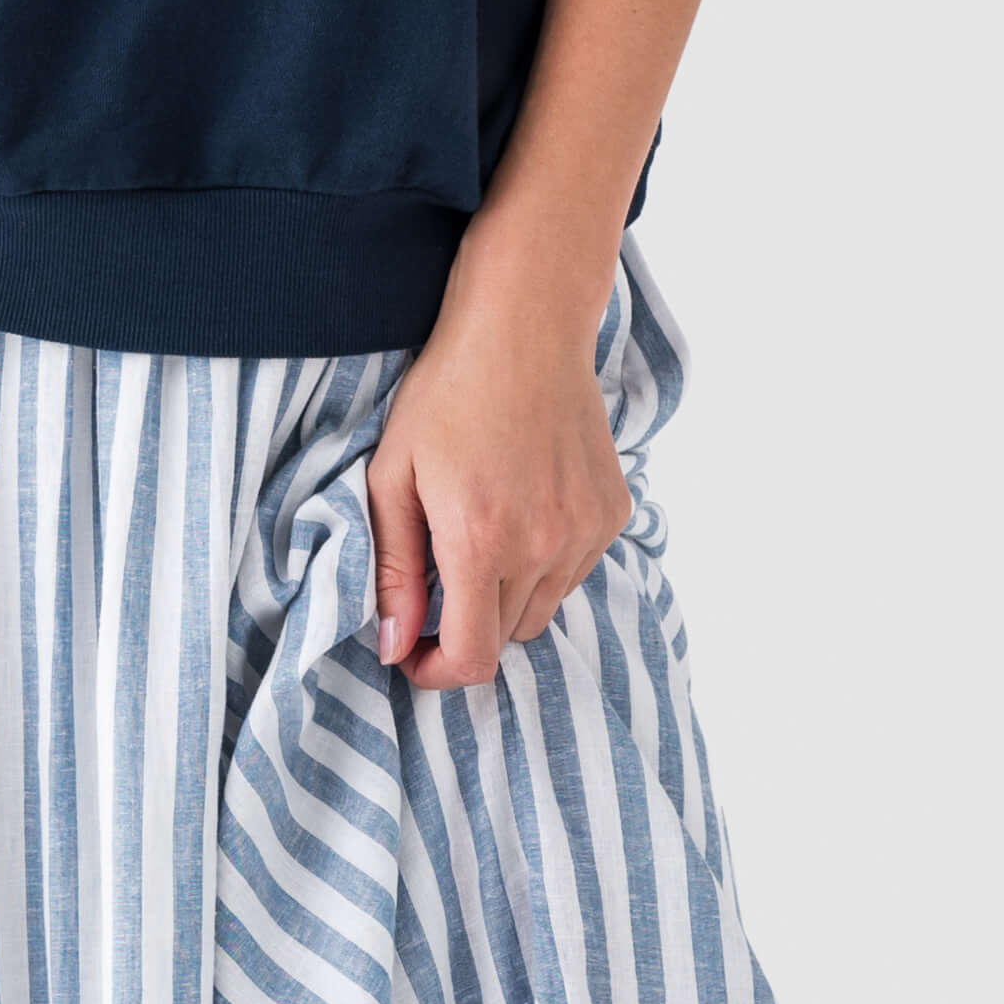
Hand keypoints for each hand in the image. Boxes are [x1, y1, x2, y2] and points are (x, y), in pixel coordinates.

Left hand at [363, 230, 630, 691]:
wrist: (524, 330)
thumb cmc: (446, 394)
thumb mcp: (393, 479)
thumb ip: (393, 572)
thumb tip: (394, 646)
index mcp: (481, 542)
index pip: (472, 658)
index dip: (436, 672)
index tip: (412, 654)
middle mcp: (544, 546)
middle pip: (505, 639)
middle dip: (464, 632)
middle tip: (432, 593)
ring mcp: (586, 532)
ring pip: (543, 610)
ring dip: (504, 601)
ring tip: (475, 545)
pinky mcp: (611, 513)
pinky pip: (574, 572)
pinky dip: (543, 567)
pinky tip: (518, 517)